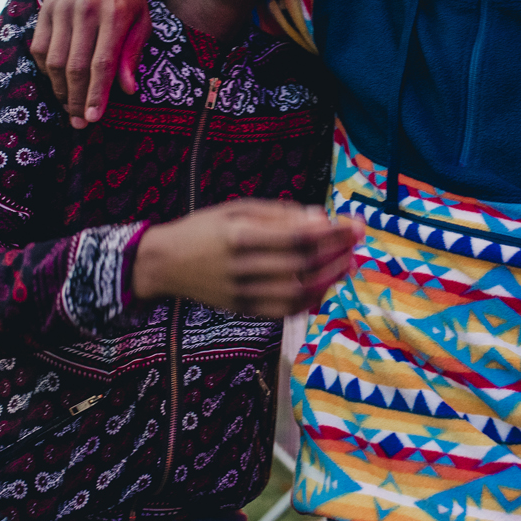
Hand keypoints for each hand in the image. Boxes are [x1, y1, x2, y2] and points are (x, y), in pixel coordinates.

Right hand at [32, 0, 150, 128]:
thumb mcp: (141, 19)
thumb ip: (132, 54)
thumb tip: (127, 90)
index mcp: (115, 15)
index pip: (103, 64)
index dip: (97, 95)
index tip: (94, 119)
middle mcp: (86, 11)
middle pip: (76, 67)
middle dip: (77, 100)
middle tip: (79, 123)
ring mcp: (62, 8)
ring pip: (54, 60)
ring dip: (60, 89)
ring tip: (69, 107)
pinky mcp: (46, 7)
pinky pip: (39, 46)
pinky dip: (45, 69)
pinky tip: (56, 81)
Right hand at [132, 200, 362, 317]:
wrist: (162, 263)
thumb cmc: (204, 228)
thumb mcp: (236, 209)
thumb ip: (278, 214)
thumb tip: (321, 219)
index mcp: (238, 235)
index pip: (297, 236)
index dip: (331, 231)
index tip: (355, 223)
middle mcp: (240, 266)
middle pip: (302, 264)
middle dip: (337, 251)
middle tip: (358, 240)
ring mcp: (240, 292)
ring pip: (297, 292)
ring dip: (329, 278)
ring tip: (348, 263)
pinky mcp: (241, 309)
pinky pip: (283, 311)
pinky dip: (309, 300)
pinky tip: (325, 286)